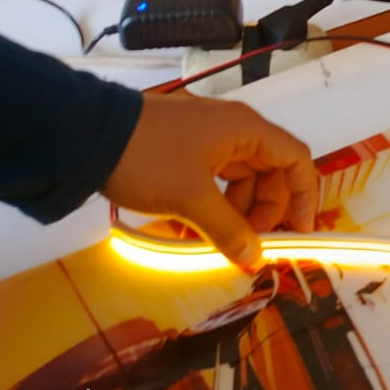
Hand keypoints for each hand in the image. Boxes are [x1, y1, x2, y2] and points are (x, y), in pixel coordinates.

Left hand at [102, 94, 320, 270]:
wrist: (85, 136)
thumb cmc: (147, 158)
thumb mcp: (191, 200)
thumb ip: (230, 231)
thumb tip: (256, 260)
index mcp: (245, 130)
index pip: (296, 160)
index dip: (304, 197)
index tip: (298, 232)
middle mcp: (233, 129)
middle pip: (269, 174)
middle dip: (263, 213)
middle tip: (248, 246)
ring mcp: (207, 137)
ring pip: (239, 181)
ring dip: (234, 215)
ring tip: (211, 244)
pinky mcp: (184, 148)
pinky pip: (213, 181)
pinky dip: (211, 207)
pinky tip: (191, 232)